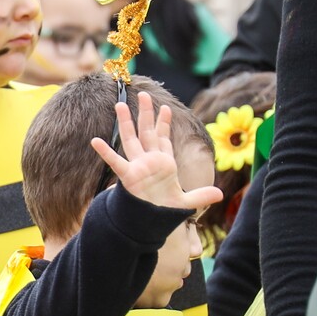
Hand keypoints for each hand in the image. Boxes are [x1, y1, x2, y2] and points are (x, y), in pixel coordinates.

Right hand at [90, 92, 225, 214]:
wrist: (150, 222)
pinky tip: (96, 141)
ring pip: (131, 139)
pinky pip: (115, 162)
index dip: (164, 123)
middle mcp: (149, 160)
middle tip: (143, 94)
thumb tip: (220, 196)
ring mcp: (138, 166)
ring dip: (126, 122)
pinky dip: (106, 152)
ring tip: (119, 105)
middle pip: (147, 132)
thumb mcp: (186, 202)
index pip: (163, 138)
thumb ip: (201, 196)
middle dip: (146, 113)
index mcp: (164, 163)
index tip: (166, 107)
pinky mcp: (128, 176)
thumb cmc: (164, 209)